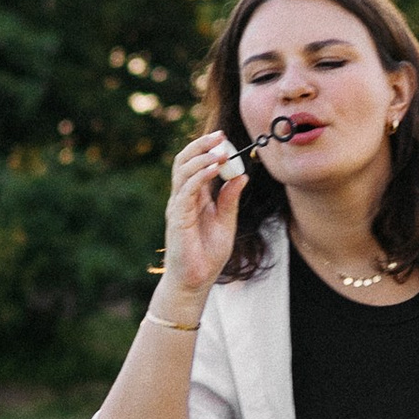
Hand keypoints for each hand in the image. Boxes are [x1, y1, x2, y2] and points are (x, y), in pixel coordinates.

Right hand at [160, 130, 247, 307]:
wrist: (195, 282)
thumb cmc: (208, 256)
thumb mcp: (226, 223)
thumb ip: (230, 200)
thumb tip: (241, 176)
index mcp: (194, 198)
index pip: (196, 165)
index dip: (207, 149)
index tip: (223, 138)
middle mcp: (182, 198)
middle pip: (184, 162)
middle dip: (201, 146)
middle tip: (220, 136)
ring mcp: (178, 207)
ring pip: (183, 172)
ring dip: (202, 158)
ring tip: (220, 151)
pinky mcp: (177, 219)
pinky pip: (186, 191)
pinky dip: (199, 177)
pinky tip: (214, 170)